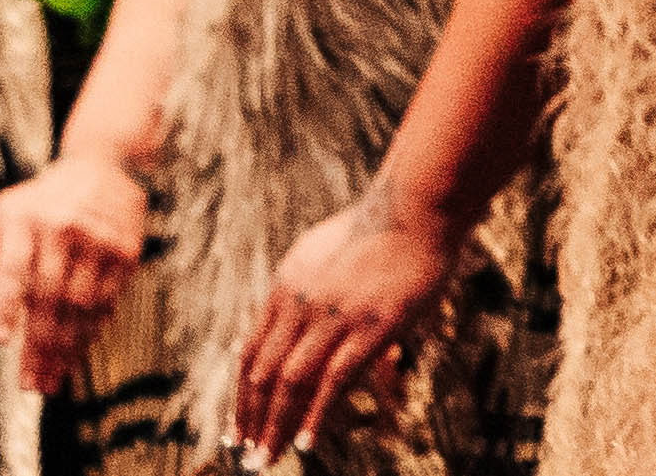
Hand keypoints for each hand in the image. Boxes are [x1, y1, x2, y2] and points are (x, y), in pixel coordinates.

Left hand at [0, 152, 149, 394]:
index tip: (1, 338)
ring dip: (65, 348)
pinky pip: (106, 301)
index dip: (7, 304)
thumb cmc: (46, 196)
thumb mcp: (10, 205)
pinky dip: (91, 332)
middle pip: (48, 297)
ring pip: (79, 306)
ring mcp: (98, 242)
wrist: (107, 165)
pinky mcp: (125, 253)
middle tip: (28, 383)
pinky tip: (77, 355)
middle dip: (38, 345)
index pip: (15, 268)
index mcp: (28, 219)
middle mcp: (64, 230)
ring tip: (49, 380)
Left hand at [226, 180, 457, 461]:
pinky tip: (307, 441)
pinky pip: (334, 379)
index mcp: (285, 287)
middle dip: (252, 420)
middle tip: (247, 456)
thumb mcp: (322, 252)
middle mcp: (301, 304)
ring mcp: (336, 316)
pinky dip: (317, 415)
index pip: (250, 353)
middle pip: (263, 374)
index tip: (238, 427)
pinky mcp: (371, 326)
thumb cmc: (378, 227)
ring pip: (291, 382)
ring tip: (268, 458)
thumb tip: (293, 322)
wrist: (417, 205)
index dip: (241, 396)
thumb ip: (304, 291)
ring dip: (275, 425)